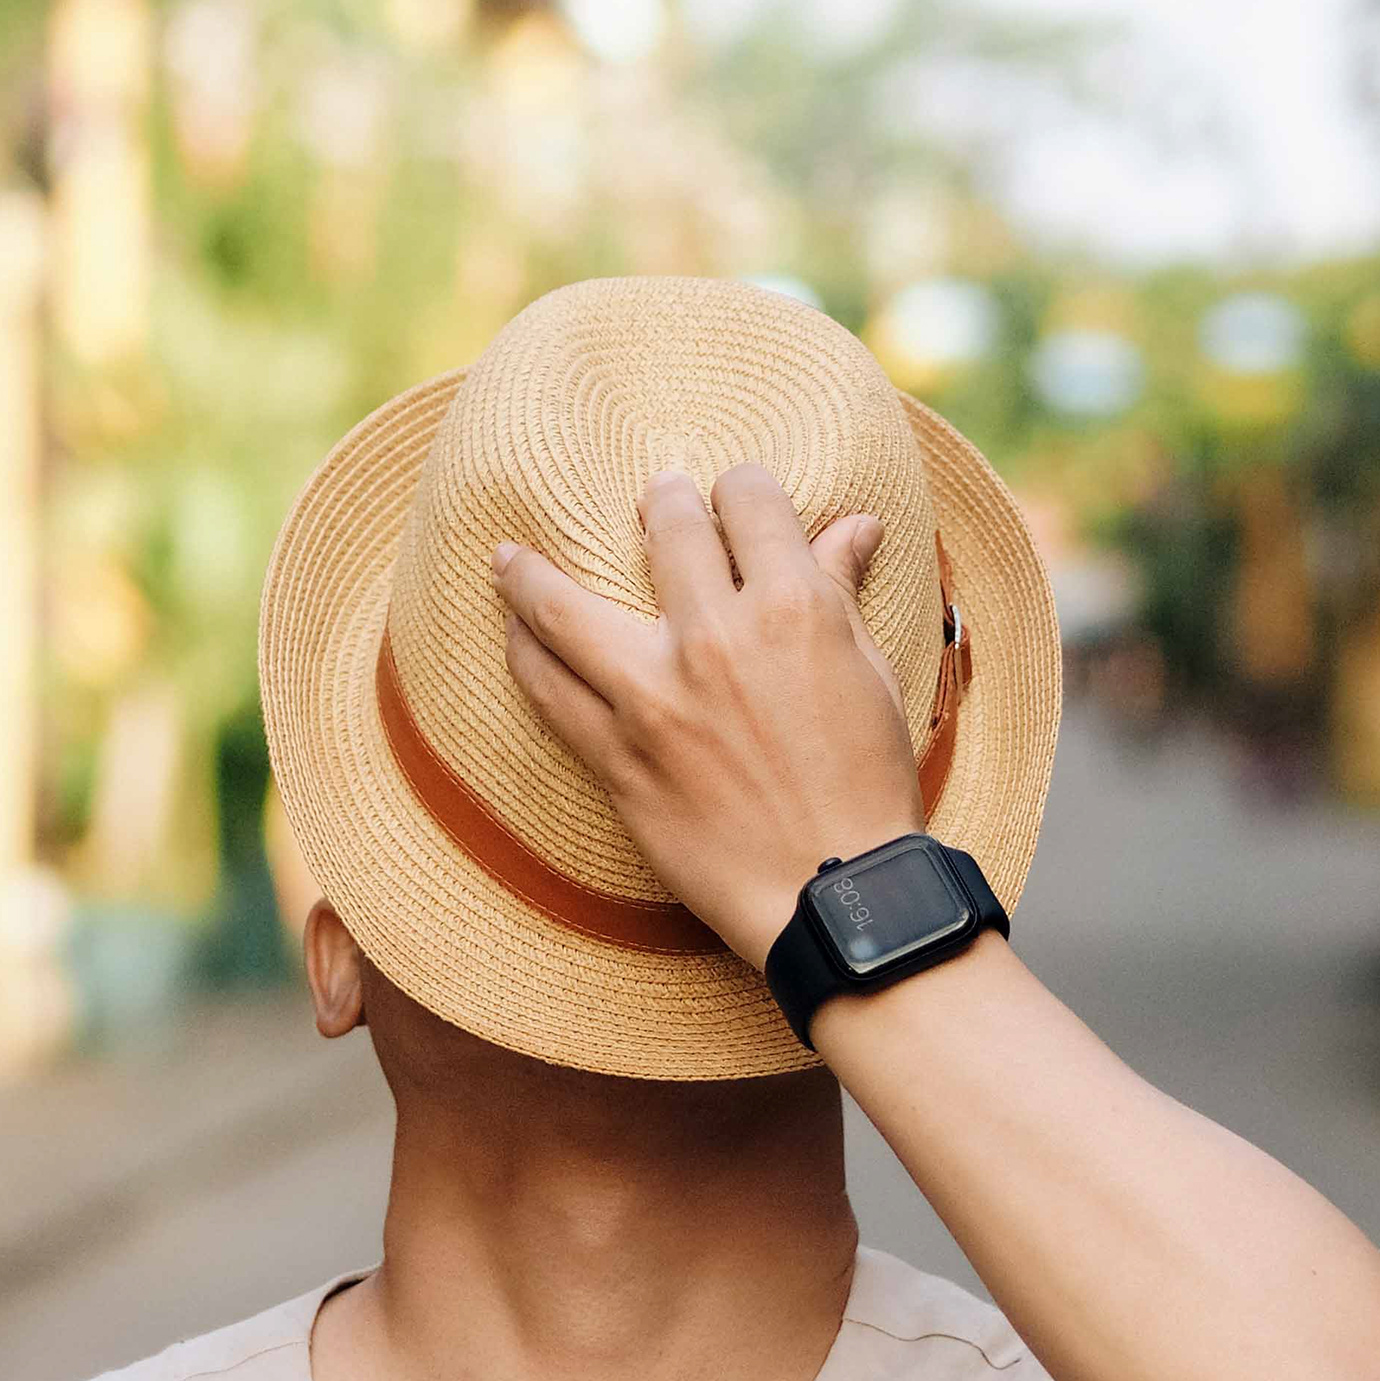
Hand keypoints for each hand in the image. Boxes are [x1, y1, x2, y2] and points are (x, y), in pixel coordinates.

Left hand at [491, 462, 923, 967]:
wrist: (834, 893)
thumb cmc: (868, 788)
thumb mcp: (870, 676)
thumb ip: (841, 592)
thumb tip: (853, 524)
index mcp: (795, 607)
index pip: (750, 501)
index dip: (739, 487)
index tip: (729, 495)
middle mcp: (718, 635)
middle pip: (665, 528)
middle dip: (659, 501)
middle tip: (650, 500)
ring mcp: (657, 696)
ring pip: (565, 607)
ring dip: (531, 573)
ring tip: (508, 558)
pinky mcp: (618, 757)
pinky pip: (548, 690)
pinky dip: (525, 655)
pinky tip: (514, 637)